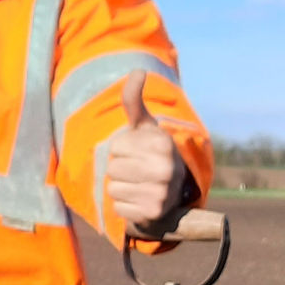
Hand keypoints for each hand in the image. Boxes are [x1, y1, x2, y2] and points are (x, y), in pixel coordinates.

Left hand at [103, 70, 188, 237]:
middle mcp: (165, 169)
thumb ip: (134, 101)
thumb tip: (138, 71)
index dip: (122, 150)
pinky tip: (139, 199)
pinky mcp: (152, 214)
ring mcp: (160, 194)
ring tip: (138, 184)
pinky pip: (118, 207)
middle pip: (113, 169)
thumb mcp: (144, 126)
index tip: (139, 153)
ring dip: (121, 187)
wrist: (172, 190)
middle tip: (138, 170)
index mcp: (162, 144)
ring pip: (113, 188)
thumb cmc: (151, 152)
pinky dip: (124, 205)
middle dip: (120, 168)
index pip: (116, 148)